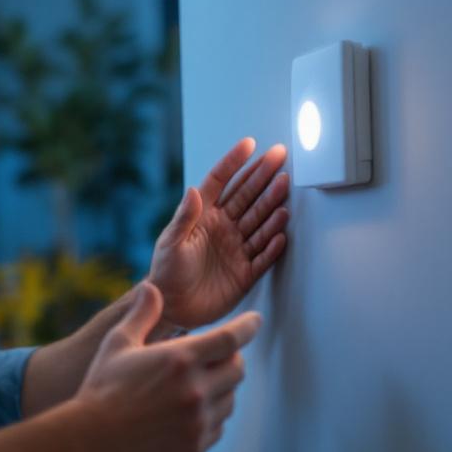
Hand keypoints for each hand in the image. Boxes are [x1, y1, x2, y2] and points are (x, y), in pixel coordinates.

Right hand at [74, 283, 259, 451]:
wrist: (92, 438)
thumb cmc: (103, 386)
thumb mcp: (118, 342)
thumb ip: (142, 314)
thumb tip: (152, 287)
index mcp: (179, 359)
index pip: (231, 339)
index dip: (248, 327)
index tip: (255, 321)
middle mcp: (195, 390)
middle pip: (238, 368)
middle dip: (230, 357)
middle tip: (214, 355)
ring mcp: (198, 421)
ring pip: (231, 399)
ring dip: (221, 388)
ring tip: (195, 384)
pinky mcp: (196, 446)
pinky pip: (219, 426)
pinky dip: (211, 415)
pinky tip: (188, 411)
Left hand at [148, 138, 289, 330]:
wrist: (173, 308)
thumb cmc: (166, 272)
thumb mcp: (171, 243)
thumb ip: (184, 218)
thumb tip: (193, 190)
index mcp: (203, 216)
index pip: (220, 182)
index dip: (234, 162)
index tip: (249, 144)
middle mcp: (223, 227)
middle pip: (247, 196)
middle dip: (263, 175)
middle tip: (280, 156)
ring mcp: (236, 248)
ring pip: (259, 221)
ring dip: (272, 204)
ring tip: (285, 186)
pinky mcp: (246, 272)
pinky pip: (264, 255)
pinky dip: (273, 244)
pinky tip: (282, 231)